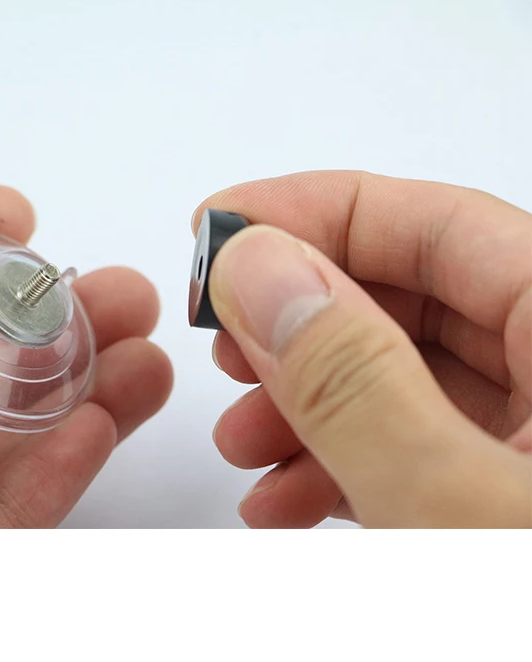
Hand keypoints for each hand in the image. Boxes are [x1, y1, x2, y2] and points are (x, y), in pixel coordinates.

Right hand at [195, 171, 531, 527]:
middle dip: (297, 323)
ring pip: (406, 377)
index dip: (314, 212)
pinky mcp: (514, 493)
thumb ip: (353, 381)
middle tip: (222, 340)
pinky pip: (422, 447)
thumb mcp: (458, 507)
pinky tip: (286, 497)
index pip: (441, 223)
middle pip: (414, 299)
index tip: (218, 227)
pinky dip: (345, 462)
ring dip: (306, 403)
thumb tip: (254, 268)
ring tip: (242, 442)